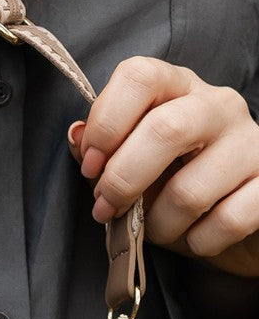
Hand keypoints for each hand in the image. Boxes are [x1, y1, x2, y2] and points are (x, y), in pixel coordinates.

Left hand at [67, 56, 258, 278]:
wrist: (234, 215)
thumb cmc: (174, 183)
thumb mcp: (132, 162)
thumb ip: (102, 149)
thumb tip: (77, 137)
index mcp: (178, 88)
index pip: (139, 76)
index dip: (105, 123)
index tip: (90, 166)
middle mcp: (219, 106)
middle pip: (165, 129)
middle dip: (123, 180)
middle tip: (106, 209)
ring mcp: (251, 144)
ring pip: (190, 191)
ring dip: (158, 225)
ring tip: (155, 229)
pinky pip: (226, 222)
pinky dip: (199, 242)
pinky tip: (195, 238)